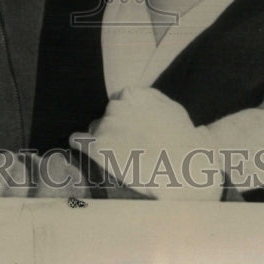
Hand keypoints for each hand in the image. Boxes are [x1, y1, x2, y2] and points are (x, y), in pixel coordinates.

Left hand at [69, 87, 221, 200]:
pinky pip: (79, 141)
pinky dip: (79, 144)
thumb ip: (149, 99)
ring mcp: (106, 126)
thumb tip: (134, 97)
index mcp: (131, 95)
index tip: (133, 133)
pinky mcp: (98, 147)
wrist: (184, 168)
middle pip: (105, 117)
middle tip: (129, 148)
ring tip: (120, 156)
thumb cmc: (182, 140)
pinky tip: (80, 148)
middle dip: (114, 130)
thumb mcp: (170, 108)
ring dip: (103, 140)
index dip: (126, 120)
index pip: (118, 103)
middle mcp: (115, 106)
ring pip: (95, 130)